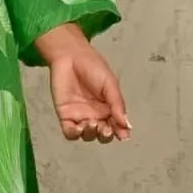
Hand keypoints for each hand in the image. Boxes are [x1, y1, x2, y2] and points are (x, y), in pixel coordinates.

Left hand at [33, 23, 130, 143]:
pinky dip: (74, 134)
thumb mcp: (110, 84)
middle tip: (105, 129)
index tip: (123, 135)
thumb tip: (127, 125)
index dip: (120, 132)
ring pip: (87, 135)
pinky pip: (70, 132)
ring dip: (91, 134)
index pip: (117, 126)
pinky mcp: (65, 116)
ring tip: (91, 123)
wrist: (70, 57)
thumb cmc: (93, 67)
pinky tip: (78, 127)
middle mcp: (96, 115)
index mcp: (109, 108)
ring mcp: (80, 116)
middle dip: (105, 135)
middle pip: (102, 134)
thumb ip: (117, 104)